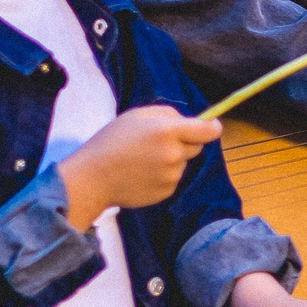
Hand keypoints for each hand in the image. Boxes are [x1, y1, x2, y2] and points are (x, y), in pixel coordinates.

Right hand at [57, 106, 221, 227]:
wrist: (93, 177)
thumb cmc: (112, 141)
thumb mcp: (137, 115)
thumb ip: (168, 114)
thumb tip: (189, 121)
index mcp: (167, 131)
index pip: (207, 131)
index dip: (213, 128)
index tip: (213, 126)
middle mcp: (173, 154)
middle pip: (197, 147)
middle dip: (185, 142)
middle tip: (159, 142)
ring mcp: (171, 175)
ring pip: (182, 163)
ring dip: (171, 160)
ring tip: (142, 160)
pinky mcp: (166, 191)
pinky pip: (173, 179)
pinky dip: (162, 176)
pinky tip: (141, 173)